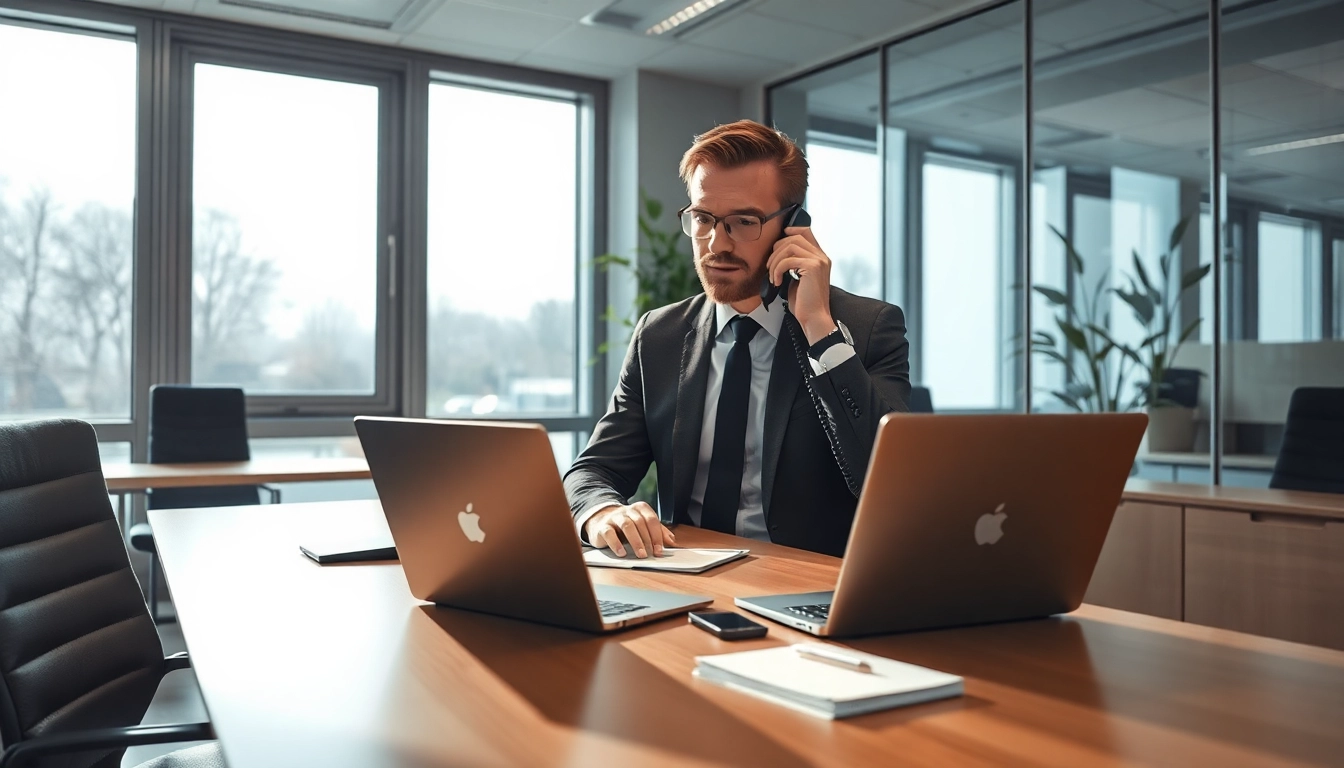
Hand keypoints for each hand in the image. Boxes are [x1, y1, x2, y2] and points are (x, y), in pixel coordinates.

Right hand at [584, 502, 675, 557]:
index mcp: (640, 509)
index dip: (657, 535)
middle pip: (640, 522)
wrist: (600, 521)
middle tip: (652, 554)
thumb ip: (658, 531)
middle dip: (648, 539)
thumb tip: (671, 541)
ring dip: (636, 541)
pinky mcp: (603, 527)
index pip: (651, 519)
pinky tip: (622, 553)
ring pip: (627, 525)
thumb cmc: (625, 526)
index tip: (660, 549)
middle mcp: (627, 511)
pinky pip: (609, 533)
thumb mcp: (642, 525)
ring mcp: (614, 517)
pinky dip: (616, 544)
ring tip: (641, 554)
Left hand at [768, 226, 834, 343]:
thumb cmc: (804, 303)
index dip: (789, 232)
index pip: (805, 232)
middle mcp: (822, 257)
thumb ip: (793, 264)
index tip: (776, 244)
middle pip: (795, 237)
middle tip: (769, 266)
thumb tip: (777, 254)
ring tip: (772, 275)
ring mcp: (818, 261)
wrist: (813, 318)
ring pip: (790, 246)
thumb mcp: (797, 279)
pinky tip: (776, 282)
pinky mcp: (813, 267)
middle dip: (777, 249)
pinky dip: (777, 270)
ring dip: (775, 260)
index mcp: (819, 258)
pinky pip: (788, 260)